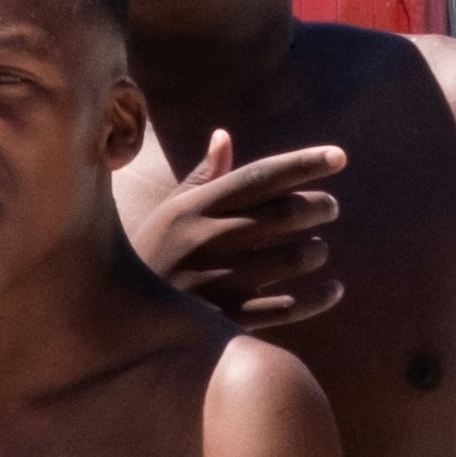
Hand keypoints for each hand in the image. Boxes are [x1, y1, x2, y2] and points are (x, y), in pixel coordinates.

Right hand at [139, 126, 350, 326]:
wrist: (116, 321)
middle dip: (319, 207)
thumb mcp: (169, 214)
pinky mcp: (227, 321)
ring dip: (317, 251)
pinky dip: (319, 298)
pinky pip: (287, 308)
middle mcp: (207, 240)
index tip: (339, 156)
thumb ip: (203, 178)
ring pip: (292, 259)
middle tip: (330, 207)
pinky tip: (333, 289)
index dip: (303, 164)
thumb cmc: (151, 256)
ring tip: (319, 249)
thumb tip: (224, 135)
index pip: (260, 176)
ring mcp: (218, 282)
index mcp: (195, 207)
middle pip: (283, 214)